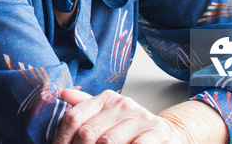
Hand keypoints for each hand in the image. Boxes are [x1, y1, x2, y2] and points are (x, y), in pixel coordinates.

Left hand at [53, 89, 227, 143]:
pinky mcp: (156, 133)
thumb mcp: (109, 114)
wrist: (170, 134)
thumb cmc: (133, 129)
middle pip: (88, 132)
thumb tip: (63, 93)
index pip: (74, 117)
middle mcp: (123, 105)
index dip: (61, 139)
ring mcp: (141, 118)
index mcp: (108, 98)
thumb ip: (86, 106)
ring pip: (108, 143)